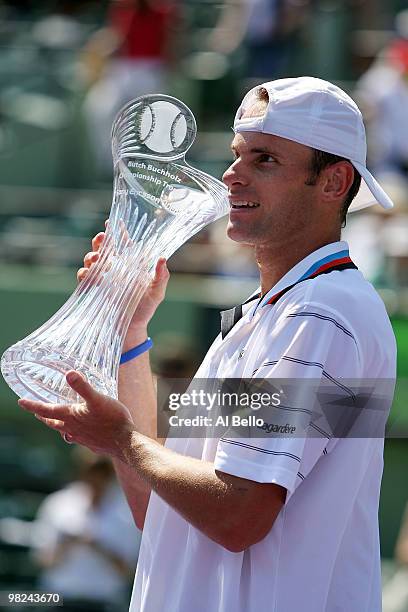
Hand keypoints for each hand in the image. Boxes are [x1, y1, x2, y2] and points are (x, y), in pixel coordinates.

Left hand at [18, 371, 133, 460]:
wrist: (125, 443)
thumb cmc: (112, 419)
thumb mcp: (97, 399)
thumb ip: (83, 387)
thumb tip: (69, 373)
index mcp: (70, 417)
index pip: (46, 410)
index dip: (32, 405)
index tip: (21, 402)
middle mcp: (72, 429)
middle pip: (52, 422)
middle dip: (43, 416)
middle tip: (36, 412)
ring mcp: (81, 438)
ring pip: (63, 431)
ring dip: (57, 425)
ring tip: (56, 421)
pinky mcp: (91, 443)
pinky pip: (76, 438)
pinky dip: (72, 433)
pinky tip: (79, 432)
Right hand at [77, 224, 169, 338]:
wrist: (130, 329)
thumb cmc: (145, 309)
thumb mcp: (157, 292)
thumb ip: (161, 276)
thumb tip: (162, 258)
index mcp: (130, 263)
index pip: (124, 243)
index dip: (118, 231)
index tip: (113, 223)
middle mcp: (114, 267)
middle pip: (104, 247)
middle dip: (100, 240)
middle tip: (101, 238)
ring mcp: (101, 276)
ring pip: (92, 258)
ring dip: (92, 255)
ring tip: (96, 258)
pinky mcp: (92, 288)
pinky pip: (84, 276)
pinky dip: (85, 273)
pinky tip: (89, 274)